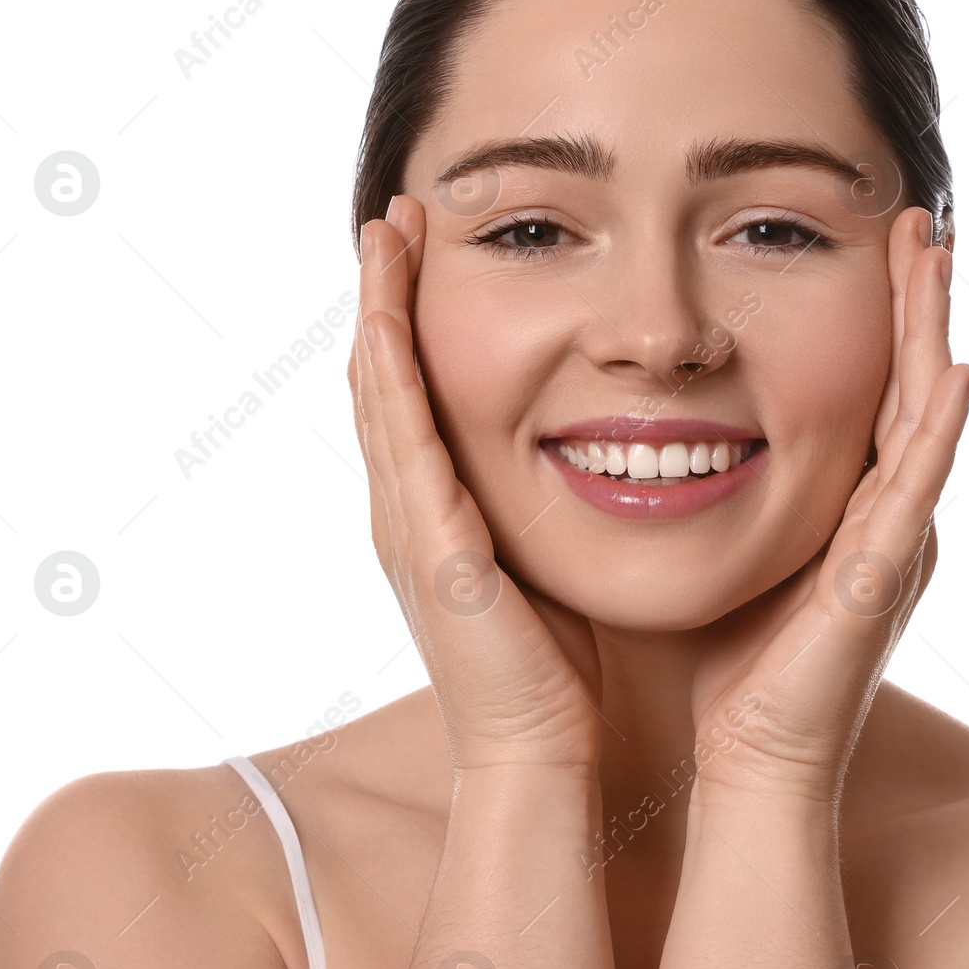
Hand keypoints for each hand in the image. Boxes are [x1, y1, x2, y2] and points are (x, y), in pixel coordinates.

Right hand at [349, 196, 603, 772]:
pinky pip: (399, 433)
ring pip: (378, 391)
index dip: (411, 321)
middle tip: (390, 214)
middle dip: (384, 294)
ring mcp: (405, 524)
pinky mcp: (425, 540)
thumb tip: (590, 462)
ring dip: (378, 306)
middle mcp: (406, 511)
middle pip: (383, 378)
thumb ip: (550, 510)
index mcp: (436, 515)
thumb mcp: (548, 565)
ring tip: (383, 230)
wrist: (540, 753)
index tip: (427, 249)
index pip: (414, 397)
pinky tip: (386, 308)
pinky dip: (389, 365)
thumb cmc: (559, 672)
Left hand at [686, 205, 968, 803]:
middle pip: (909, 384)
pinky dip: (942, 429)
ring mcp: (894, 543)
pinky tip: (956, 371)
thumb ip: (721, 492)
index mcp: (850, 508)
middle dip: (915, 302)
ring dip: (933, 333)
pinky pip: (920, 488)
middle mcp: (886, 516)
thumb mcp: (727, 548)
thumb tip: (658, 430)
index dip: (879, 317)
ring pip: (927, 416)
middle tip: (917, 220)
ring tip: (937, 256)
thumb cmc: (727, 664)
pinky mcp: (883, 577)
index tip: (872, 244)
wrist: (746, 758)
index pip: (872, 391)